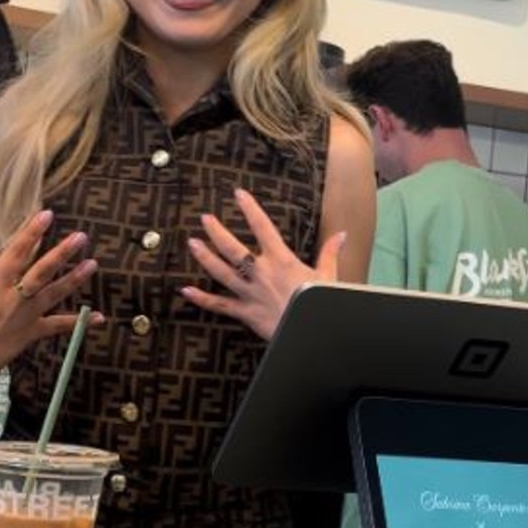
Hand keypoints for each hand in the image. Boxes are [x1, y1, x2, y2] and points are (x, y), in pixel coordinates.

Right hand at [0, 210, 101, 391]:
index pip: (15, 254)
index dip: (30, 234)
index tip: (46, 215)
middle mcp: (13, 299)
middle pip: (41, 272)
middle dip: (62, 254)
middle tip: (81, 237)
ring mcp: (26, 317)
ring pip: (54, 294)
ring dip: (74, 279)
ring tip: (93, 264)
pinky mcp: (32, 333)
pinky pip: (59, 327)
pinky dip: (80, 322)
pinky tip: (99, 317)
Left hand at [182, 188, 344, 340]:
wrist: (311, 332)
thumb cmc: (320, 304)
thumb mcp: (329, 276)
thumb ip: (330, 253)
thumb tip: (341, 235)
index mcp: (281, 260)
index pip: (263, 227)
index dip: (250, 209)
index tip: (238, 194)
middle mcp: (261, 273)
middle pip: (233, 248)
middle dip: (217, 232)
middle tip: (205, 218)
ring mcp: (250, 293)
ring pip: (222, 272)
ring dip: (205, 257)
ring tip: (192, 243)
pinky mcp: (246, 313)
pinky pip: (220, 305)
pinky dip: (202, 299)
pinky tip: (187, 290)